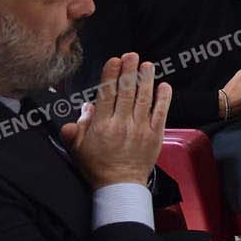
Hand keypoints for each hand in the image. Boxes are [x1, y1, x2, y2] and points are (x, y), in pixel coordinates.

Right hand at [60, 54, 171, 188]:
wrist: (120, 185)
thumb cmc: (97, 166)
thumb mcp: (77, 148)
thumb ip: (75, 127)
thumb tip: (83, 107)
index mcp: (102, 126)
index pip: (107, 95)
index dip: (111, 76)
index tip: (114, 60)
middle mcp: (122, 125)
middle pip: (126, 93)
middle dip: (129, 71)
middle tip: (132, 55)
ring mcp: (140, 129)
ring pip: (144, 99)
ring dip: (146, 80)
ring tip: (147, 65)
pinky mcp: (155, 135)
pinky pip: (160, 113)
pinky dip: (163, 99)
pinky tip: (164, 86)